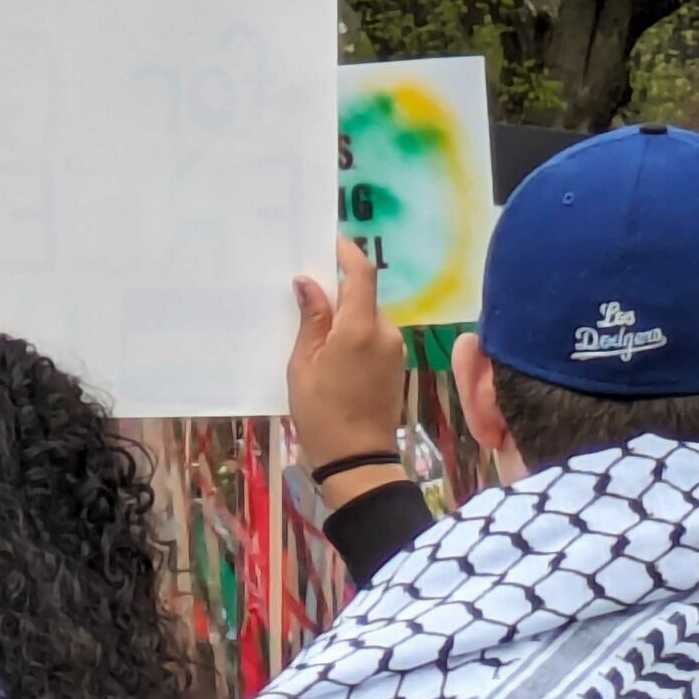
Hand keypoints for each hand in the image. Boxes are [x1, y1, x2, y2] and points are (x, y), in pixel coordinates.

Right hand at [288, 236, 407, 507]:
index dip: (347, 252)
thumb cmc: (322, 412)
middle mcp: (385, 331)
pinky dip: (353, 331)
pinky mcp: (395, 363)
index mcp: (361, 327)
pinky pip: (372, 335)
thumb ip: (311, 320)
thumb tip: (309, 282)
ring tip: (310, 319)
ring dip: (344, 313)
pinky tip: (329, 344)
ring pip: (367, 316)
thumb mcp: (304, 364)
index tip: (329, 240)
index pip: (362, 274)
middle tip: (304, 286)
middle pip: (363, 295)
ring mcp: (394, 348)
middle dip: (337, 288)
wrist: (357, 458)